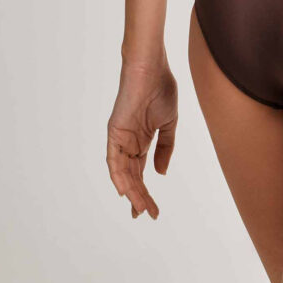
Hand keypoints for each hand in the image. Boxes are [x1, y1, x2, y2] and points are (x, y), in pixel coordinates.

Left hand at [106, 56, 177, 218]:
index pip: (141, 172)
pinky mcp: (114, 131)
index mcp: (142, 141)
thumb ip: (165, 148)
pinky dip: (117, 175)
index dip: (146, 192)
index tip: (153, 210)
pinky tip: (124, 190)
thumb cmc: (161, 89)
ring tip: (139, 208)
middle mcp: (128, 143)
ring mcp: (120, 138)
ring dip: (130, 191)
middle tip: (147, 214)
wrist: (152, 69)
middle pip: (132, 177)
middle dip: (139, 197)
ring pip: (122, 172)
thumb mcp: (169, 124)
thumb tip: (161, 173)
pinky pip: (113, 158)